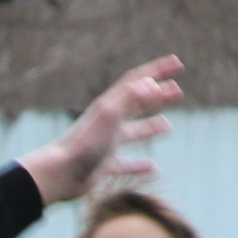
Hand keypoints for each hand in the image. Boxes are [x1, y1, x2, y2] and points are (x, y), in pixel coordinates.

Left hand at [19, 56, 183, 205]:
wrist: (60, 173)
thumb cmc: (84, 143)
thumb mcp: (110, 115)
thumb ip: (130, 98)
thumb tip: (152, 84)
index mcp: (110, 105)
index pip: (137, 81)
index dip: (157, 70)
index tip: (177, 64)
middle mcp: (109, 122)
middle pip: (137, 104)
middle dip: (158, 96)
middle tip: (178, 92)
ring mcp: (106, 144)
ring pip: (134, 132)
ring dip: (151, 127)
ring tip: (169, 126)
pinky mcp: (104, 165)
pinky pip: (126, 164)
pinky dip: (140, 165)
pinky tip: (153, 168)